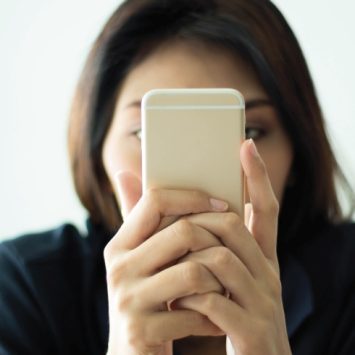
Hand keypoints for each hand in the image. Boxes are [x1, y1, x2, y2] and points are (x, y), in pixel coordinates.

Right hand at [104, 173, 229, 354]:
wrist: (133, 354)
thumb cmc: (147, 295)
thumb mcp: (140, 256)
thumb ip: (137, 217)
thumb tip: (126, 171)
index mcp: (120, 243)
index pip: (156, 200)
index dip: (192, 197)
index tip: (221, 204)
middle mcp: (118, 267)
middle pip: (183, 232)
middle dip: (216, 241)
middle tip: (230, 252)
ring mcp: (127, 299)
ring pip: (194, 272)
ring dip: (220, 281)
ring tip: (224, 287)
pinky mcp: (141, 330)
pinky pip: (194, 312)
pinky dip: (214, 315)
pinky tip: (216, 319)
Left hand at [172, 140, 291, 354]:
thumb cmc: (226, 314)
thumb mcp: (219, 278)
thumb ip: (196, 245)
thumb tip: (165, 208)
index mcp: (261, 259)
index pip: (265, 209)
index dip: (258, 177)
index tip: (245, 145)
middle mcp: (268, 275)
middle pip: (233, 227)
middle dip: (197, 221)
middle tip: (173, 227)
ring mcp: (263, 303)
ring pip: (220, 258)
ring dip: (187, 260)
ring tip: (169, 271)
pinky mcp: (251, 331)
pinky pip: (212, 299)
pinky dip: (188, 297)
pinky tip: (176, 303)